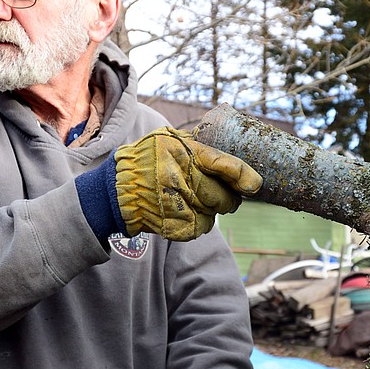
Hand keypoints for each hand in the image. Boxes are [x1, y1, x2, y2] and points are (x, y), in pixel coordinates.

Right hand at [114, 127, 261, 240]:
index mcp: (180, 150)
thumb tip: (237, 163)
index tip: (255, 184)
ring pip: (212, 214)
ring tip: (194, 201)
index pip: (221, 162)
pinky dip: (197, 223)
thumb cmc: (146, 161)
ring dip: (210, 211)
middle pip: (221, 196)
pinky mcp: (170, 224)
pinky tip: (183, 213)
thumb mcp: (168, 140)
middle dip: (227, 199)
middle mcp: (177, 175)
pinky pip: (199, 228)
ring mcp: (173, 202)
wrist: (115, 190)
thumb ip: (198, 145)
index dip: (242, 174)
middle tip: (225, 196)